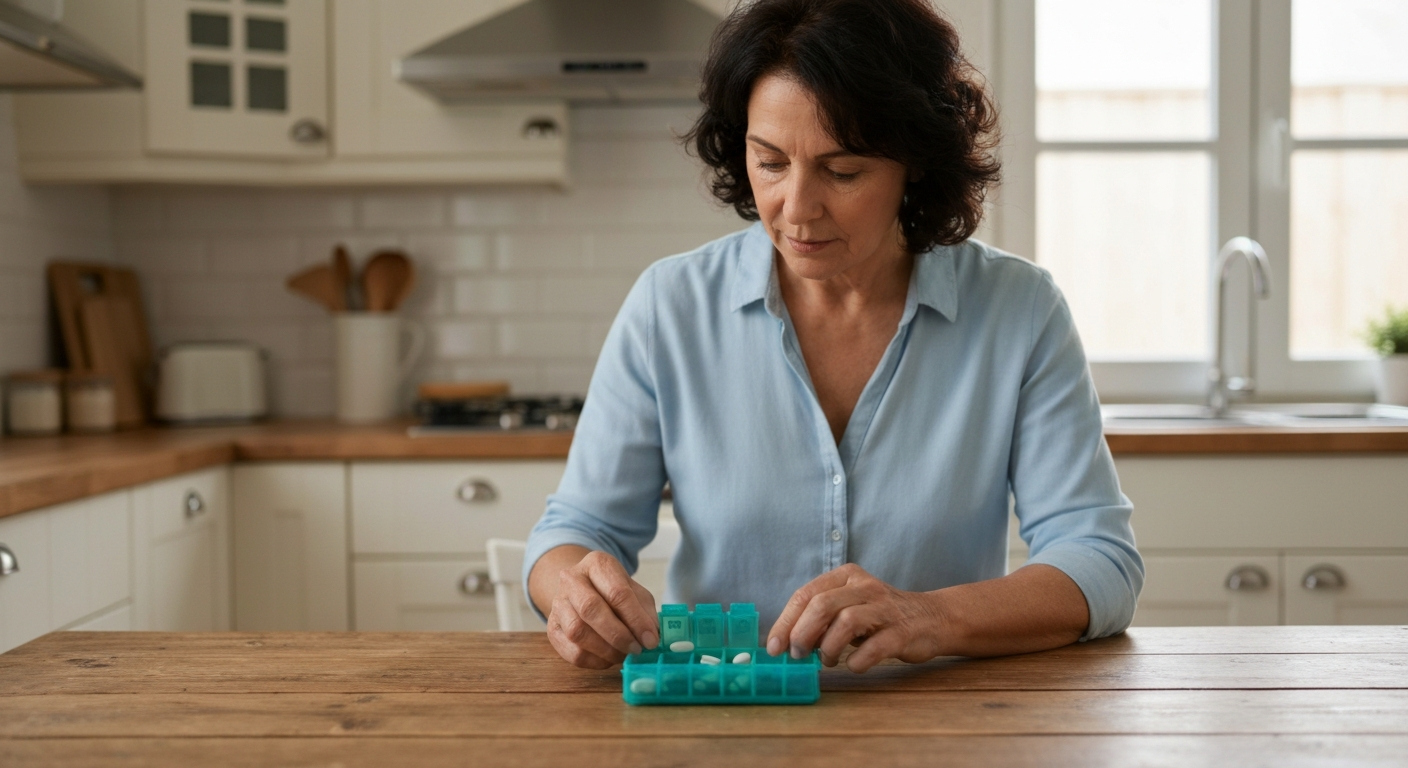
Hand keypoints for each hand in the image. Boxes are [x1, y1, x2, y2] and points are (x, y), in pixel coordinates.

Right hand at [546, 550, 659, 668]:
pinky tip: (608, 658)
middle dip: (618, 635)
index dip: (636, 619)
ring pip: (577, 632)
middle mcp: (571, 579)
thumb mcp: (634, 591)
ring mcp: (557, 603)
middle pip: (591, 609)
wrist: (581, 589)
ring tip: (623, 654)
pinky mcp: (552, 628)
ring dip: (605, 650)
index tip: (651, 640)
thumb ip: (645, 612)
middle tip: (636, 649)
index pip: (617, 592)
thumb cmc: (612, 590)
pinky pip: (571, 651)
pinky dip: (594, 661)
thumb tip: (651, 639)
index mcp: (597, 564)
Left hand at [766, 563, 945, 672]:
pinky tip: (853, 665)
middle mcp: (864, 587)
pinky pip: (874, 648)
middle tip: (797, 655)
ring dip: (828, 648)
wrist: (932, 618)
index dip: (785, 622)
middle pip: (822, 605)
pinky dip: (857, 662)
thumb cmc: (879, 616)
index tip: (774, 647)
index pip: (806, 594)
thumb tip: (787, 641)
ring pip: (846, 622)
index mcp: (846, 576)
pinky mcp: (902, 631)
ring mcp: (885, 608)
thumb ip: (821, 618)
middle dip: (802, 633)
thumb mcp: (848, 606)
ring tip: (827, 660)